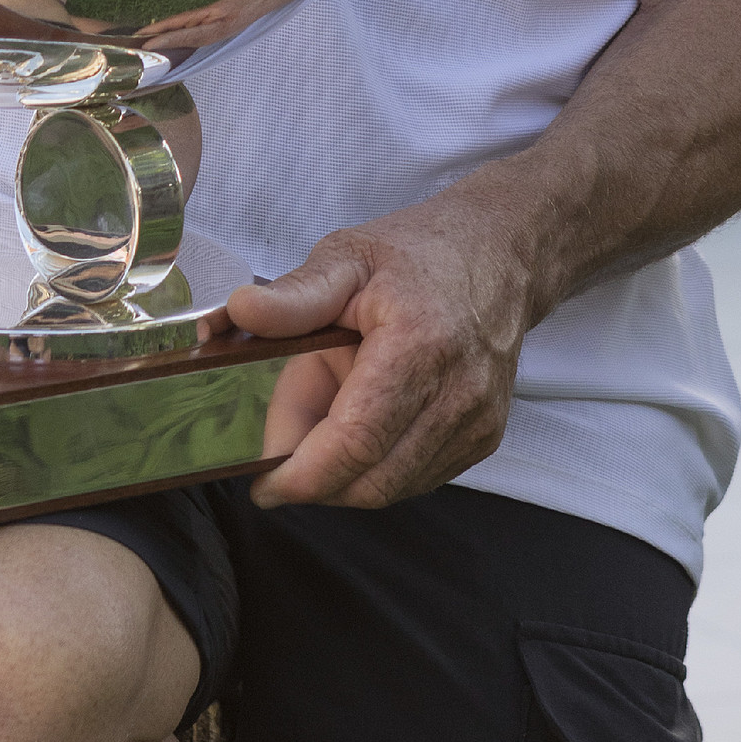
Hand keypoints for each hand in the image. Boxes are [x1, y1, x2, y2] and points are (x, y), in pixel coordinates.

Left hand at [229, 193, 531, 508]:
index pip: (356, 441)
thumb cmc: (419, 254)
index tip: (262, 483)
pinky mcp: (483, 438)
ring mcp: (477, 422)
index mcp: (419, 344)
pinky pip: (415, 477)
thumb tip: (240, 312)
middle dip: (316, 477)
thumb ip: (294, 296)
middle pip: (372, 479)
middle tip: (279, 447)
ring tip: (326, 413)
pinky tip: (361, 420)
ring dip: (345, 470)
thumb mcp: (346, 257)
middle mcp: (458, 394)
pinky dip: (377, 465)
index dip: (303, 474)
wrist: (500, 256)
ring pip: (391, 487)